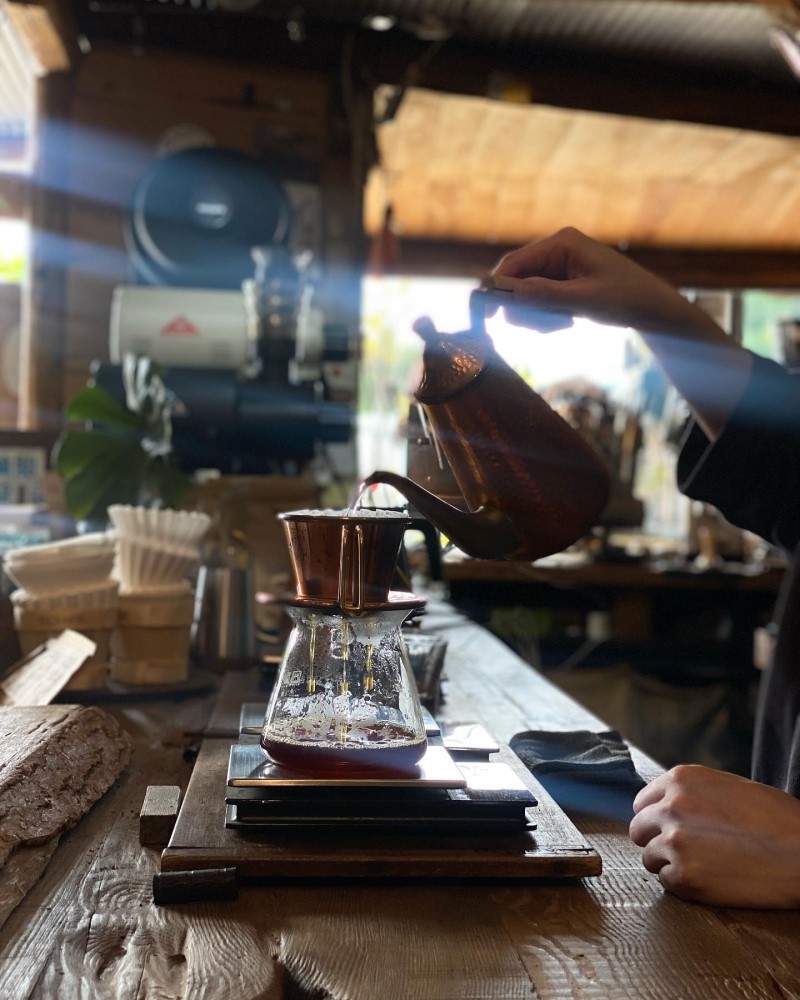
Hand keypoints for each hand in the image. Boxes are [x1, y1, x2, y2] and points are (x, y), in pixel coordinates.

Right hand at [489, 226, 709, 336]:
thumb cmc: (627, 298)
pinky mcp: (564, 281)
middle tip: (537, 326)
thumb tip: (508, 293)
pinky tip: (564, 322)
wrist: (655, 308)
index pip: (515, 261)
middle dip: (520, 304)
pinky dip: (544, 314)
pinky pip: (539, 298)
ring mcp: (560, 265)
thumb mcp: (585, 300)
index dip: (498, 286)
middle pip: (517, 277)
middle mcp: (557, 249)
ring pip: (526, 291)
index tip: (488, 312)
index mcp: (562, 243)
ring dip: (534, 313)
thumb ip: (546, 295)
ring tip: (559, 325)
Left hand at [629, 764, 799, 907]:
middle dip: (655, 840)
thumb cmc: (777, 819)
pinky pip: (666, 882)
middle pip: (638, 829)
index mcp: (681, 779)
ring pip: (649, 858)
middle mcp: (670, 806)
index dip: (656, 818)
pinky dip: (683, 885)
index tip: (670, 829)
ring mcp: (675, 841)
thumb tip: (665, 806)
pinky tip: (711, 879)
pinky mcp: (685, 876)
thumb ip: (691, 794)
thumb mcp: (728, 787)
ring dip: (669, 864)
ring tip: (704, 865)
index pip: (643, 802)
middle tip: (684, 851)